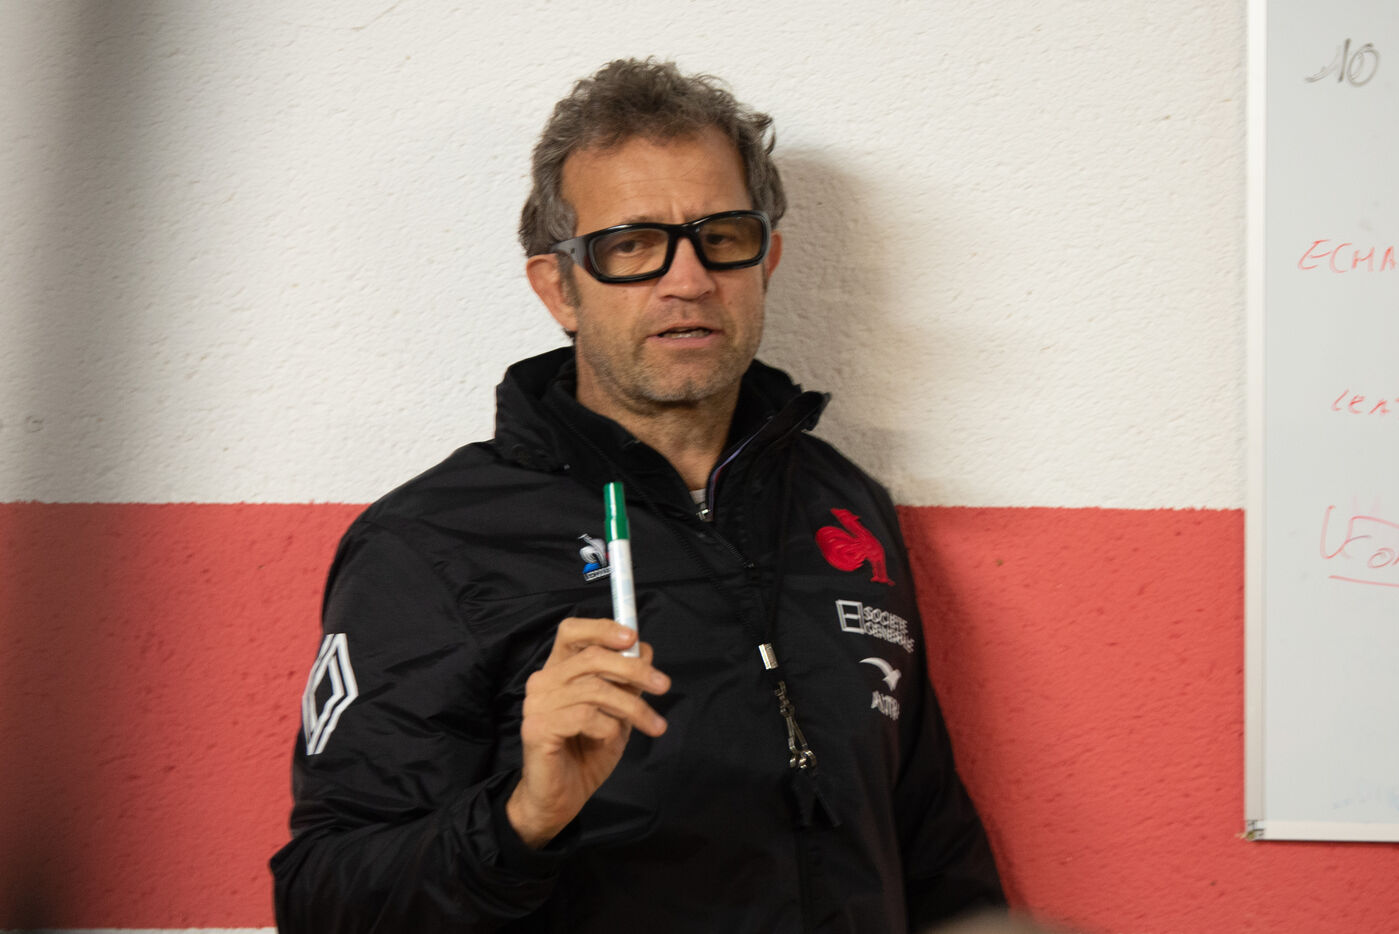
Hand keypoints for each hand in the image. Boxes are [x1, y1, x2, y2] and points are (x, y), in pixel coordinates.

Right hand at [505, 617, 668, 848]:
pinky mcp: (537, 727)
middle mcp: (543, 681)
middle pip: (592, 657)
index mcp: (559, 670)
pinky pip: (585, 716)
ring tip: (653, 725)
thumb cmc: (587, 752)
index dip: (602, 628)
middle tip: (663, 685)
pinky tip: (610, 739)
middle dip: (634, 669)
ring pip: (595, 689)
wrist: (562, 798)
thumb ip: (626, 682)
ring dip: (633, 707)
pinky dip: (608, 727)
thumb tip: (645, 649)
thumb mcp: (617, 712)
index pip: (571, 631)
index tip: (633, 638)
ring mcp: (536, 703)